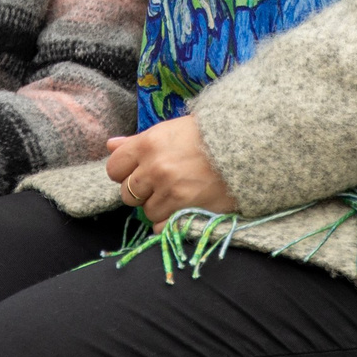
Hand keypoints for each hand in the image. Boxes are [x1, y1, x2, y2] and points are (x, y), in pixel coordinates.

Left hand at [106, 117, 234, 219]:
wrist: (245, 147)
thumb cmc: (206, 135)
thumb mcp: (169, 130)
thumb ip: (137, 141)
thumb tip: (110, 145)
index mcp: (148, 144)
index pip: (114, 168)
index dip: (125, 172)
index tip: (138, 172)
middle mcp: (155, 168)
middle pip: (127, 193)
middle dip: (141, 191)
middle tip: (161, 184)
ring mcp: (170, 191)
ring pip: (146, 211)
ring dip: (158, 206)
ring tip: (177, 193)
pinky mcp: (185, 210)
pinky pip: (161, 226)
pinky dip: (169, 221)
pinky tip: (182, 208)